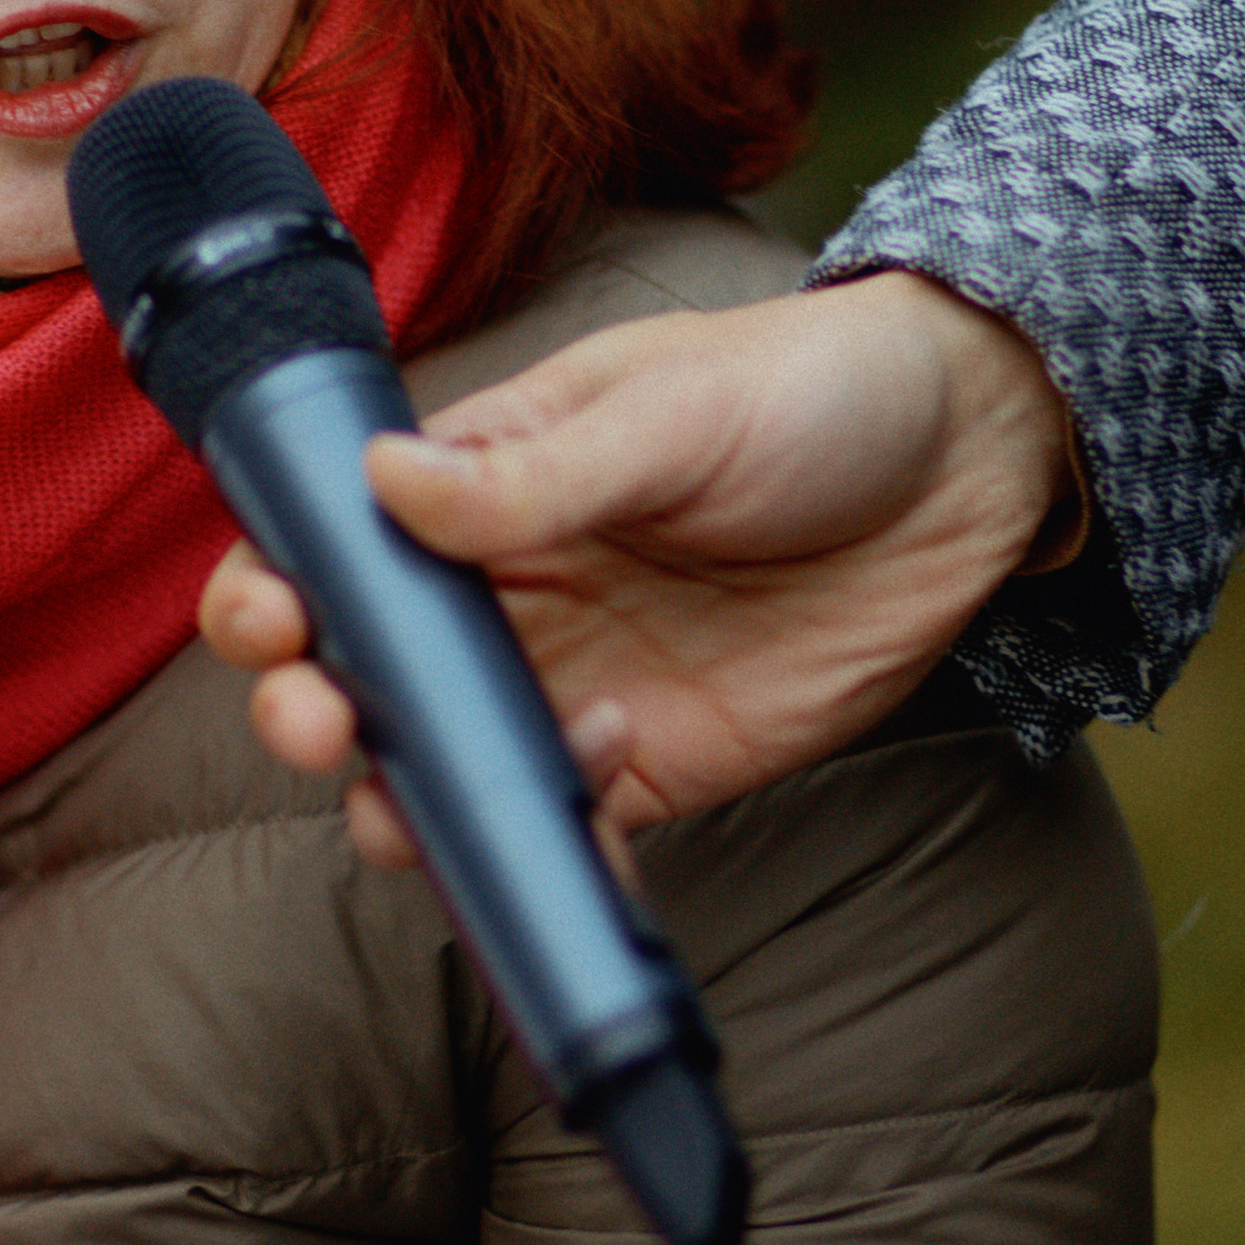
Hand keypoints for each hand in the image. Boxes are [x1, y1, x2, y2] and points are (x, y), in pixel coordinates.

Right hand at [198, 271, 1079, 861]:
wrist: (978, 462)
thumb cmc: (816, 393)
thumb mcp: (672, 412)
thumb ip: (534, 473)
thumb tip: (386, 486)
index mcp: (483, 479)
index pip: (336, 541)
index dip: (275, 585)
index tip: (267, 621)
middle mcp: (509, 589)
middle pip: (362, 668)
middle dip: (308, 704)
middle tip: (319, 720)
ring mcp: (574, 679)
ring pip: (441, 765)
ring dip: (401, 796)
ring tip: (418, 798)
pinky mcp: (656, 760)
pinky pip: (566, 827)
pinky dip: (545, 851)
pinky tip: (580, 813)